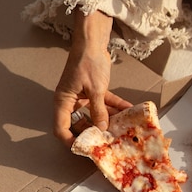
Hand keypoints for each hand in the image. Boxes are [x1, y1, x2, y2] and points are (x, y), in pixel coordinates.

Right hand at [54, 8, 131, 146]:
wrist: (93, 42)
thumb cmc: (87, 63)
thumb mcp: (95, 89)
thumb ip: (99, 111)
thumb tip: (102, 129)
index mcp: (64, 102)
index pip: (61, 128)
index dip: (71, 141)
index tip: (85, 149)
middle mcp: (71, 102)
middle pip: (80, 124)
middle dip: (95, 133)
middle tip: (110, 142)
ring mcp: (83, 97)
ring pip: (95, 115)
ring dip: (108, 121)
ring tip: (124, 129)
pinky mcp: (94, 91)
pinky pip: (104, 104)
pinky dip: (115, 107)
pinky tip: (130, 110)